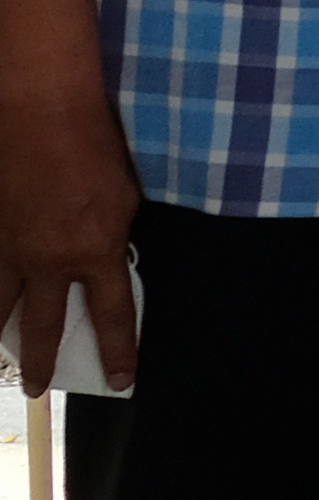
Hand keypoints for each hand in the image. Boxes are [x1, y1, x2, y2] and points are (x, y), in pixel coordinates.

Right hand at [0, 91, 139, 394]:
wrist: (41, 112)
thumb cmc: (95, 143)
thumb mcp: (126, 195)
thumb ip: (115, 235)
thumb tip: (108, 258)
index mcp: (94, 251)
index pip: (111, 315)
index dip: (117, 351)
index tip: (122, 380)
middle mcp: (48, 261)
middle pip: (43, 326)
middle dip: (41, 361)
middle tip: (37, 387)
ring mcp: (10, 248)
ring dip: (0, 333)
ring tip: (0, 360)